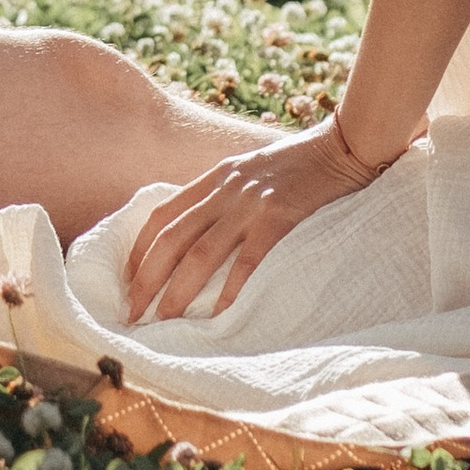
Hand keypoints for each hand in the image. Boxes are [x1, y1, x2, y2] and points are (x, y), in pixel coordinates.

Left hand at [122, 119, 399, 324]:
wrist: (342, 148)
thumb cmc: (299, 164)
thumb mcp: (249, 169)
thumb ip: (224, 194)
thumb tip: (198, 231)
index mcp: (215, 177)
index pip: (162, 215)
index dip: (139, 249)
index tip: (128, 279)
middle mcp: (225, 189)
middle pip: (172, 238)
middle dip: (146, 277)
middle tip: (133, 312)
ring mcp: (250, 204)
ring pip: (200, 254)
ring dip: (177, 290)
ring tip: (163, 320)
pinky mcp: (278, 219)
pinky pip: (247, 261)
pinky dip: (229, 290)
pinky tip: (217, 316)